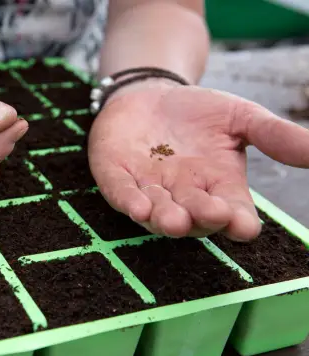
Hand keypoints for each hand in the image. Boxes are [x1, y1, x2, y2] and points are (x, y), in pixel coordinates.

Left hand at [88, 79, 308, 239]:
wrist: (150, 94)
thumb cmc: (197, 112)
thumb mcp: (240, 118)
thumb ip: (274, 135)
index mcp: (218, 187)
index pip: (233, 211)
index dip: (238, 221)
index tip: (244, 227)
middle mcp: (184, 196)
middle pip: (196, 217)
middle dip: (203, 217)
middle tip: (213, 214)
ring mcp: (149, 190)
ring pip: (158, 213)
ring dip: (165, 219)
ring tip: (175, 221)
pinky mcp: (117, 179)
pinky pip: (122, 195)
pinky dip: (130, 202)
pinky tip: (138, 208)